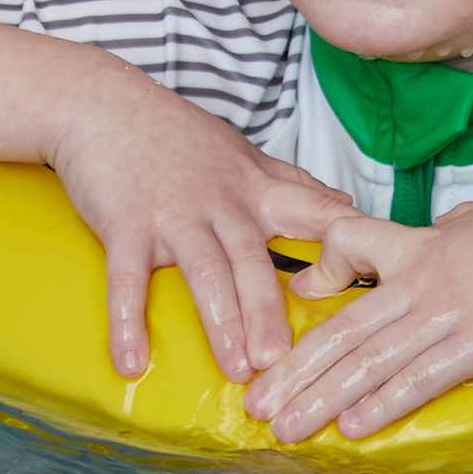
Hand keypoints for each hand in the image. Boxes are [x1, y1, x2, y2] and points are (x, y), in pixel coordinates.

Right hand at [46, 62, 357, 382]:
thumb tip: (343, 205)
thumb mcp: (240, 150)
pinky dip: (128, 322)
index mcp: (253, 189)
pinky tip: (133, 363)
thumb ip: (291, 183)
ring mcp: (173, 215)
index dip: (342, 247)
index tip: (370, 281)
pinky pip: (127, 280)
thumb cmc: (172, 132)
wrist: (102, 103)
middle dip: (272, 312)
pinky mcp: (126, 224)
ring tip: (236, 369)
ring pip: (205, 271)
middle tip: (288, 361)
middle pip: (254, 262)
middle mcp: (221, 204)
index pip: (310, 216)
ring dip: (221, 322)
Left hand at [242, 192, 472, 441]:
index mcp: (421, 244)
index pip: (348, 244)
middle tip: (253, 406)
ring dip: (320, 399)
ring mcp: (446, 312)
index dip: (318, 273)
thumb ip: (453, 230)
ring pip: (368, 360)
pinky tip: (352, 428)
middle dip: (292, 370)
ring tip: (285, 429)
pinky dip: (382, 404)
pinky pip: (419, 378)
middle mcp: (421, 279)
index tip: (299, 298)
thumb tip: (446, 228)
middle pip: (341, 326)